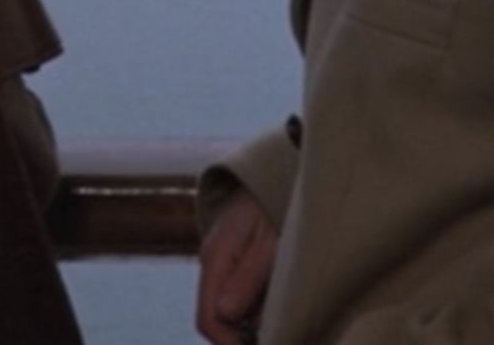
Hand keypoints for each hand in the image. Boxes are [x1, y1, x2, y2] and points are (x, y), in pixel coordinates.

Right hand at [196, 188, 277, 343]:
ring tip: (285, 316)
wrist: (281, 167)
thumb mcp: (272, 240)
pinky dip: (258, 305)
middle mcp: (213, 262)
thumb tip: (225, 315)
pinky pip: (240, 294)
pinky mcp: (235, 258)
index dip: (230, 344)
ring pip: (229, 308)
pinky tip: (280, 299)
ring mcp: (222, 260)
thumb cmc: (278, 201)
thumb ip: (249, 277)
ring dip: (253, 321)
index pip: (209, 319)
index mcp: (216, 258)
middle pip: (216, 318)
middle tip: (280, 334)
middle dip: (243, 335)